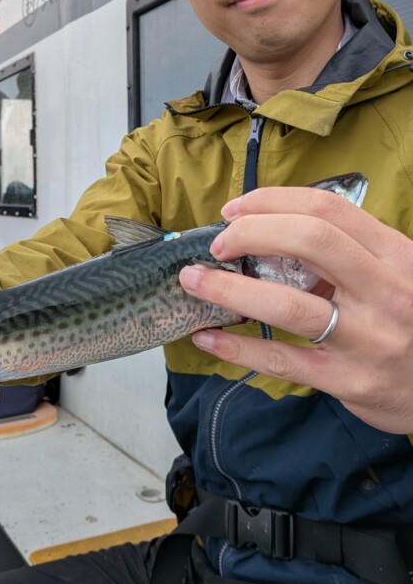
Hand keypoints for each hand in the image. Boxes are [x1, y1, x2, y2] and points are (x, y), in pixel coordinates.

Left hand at [179, 186, 412, 433]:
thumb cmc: (407, 320)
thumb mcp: (394, 275)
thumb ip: (347, 253)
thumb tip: (269, 234)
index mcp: (394, 255)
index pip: (328, 210)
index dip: (272, 202)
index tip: (235, 210)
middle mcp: (383, 291)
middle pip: (309, 242)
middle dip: (250, 234)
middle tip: (218, 244)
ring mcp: (366, 338)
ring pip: (287, 305)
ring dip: (228, 290)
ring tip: (193, 282)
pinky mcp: (347, 381)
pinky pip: (282, 360)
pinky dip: (237, 348)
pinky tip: (207, 337)